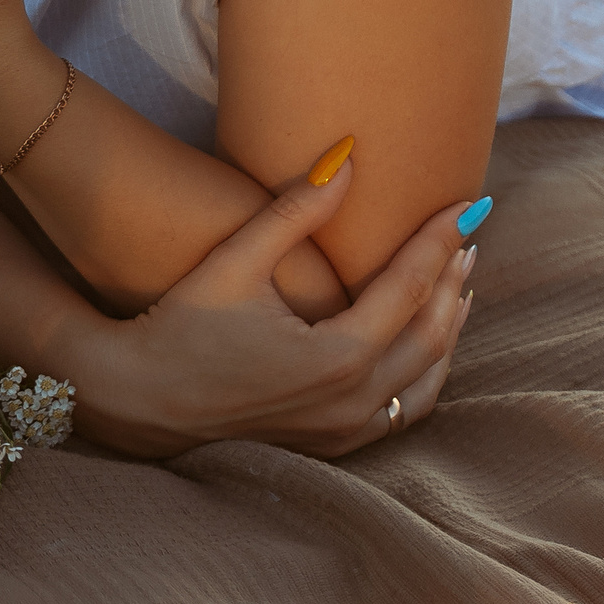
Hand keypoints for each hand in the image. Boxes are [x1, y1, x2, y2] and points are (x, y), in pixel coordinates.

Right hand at [67, 159, 478, 457]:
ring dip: (447, 331)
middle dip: (452, 281)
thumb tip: (349, 159)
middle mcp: (350, 401)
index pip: (409, 287)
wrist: (138, 398)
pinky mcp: (331, 444)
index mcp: (336, 356)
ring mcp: (343, 431)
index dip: (438, 239)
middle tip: (466, 235)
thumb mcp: (234, 262)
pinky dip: (423, 374)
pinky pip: (401, 411)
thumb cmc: (180, 326)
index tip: (465, 203)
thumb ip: (294, 212)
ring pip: (426, 381)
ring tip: (457, 286)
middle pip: (431, 334)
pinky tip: (421, 346)